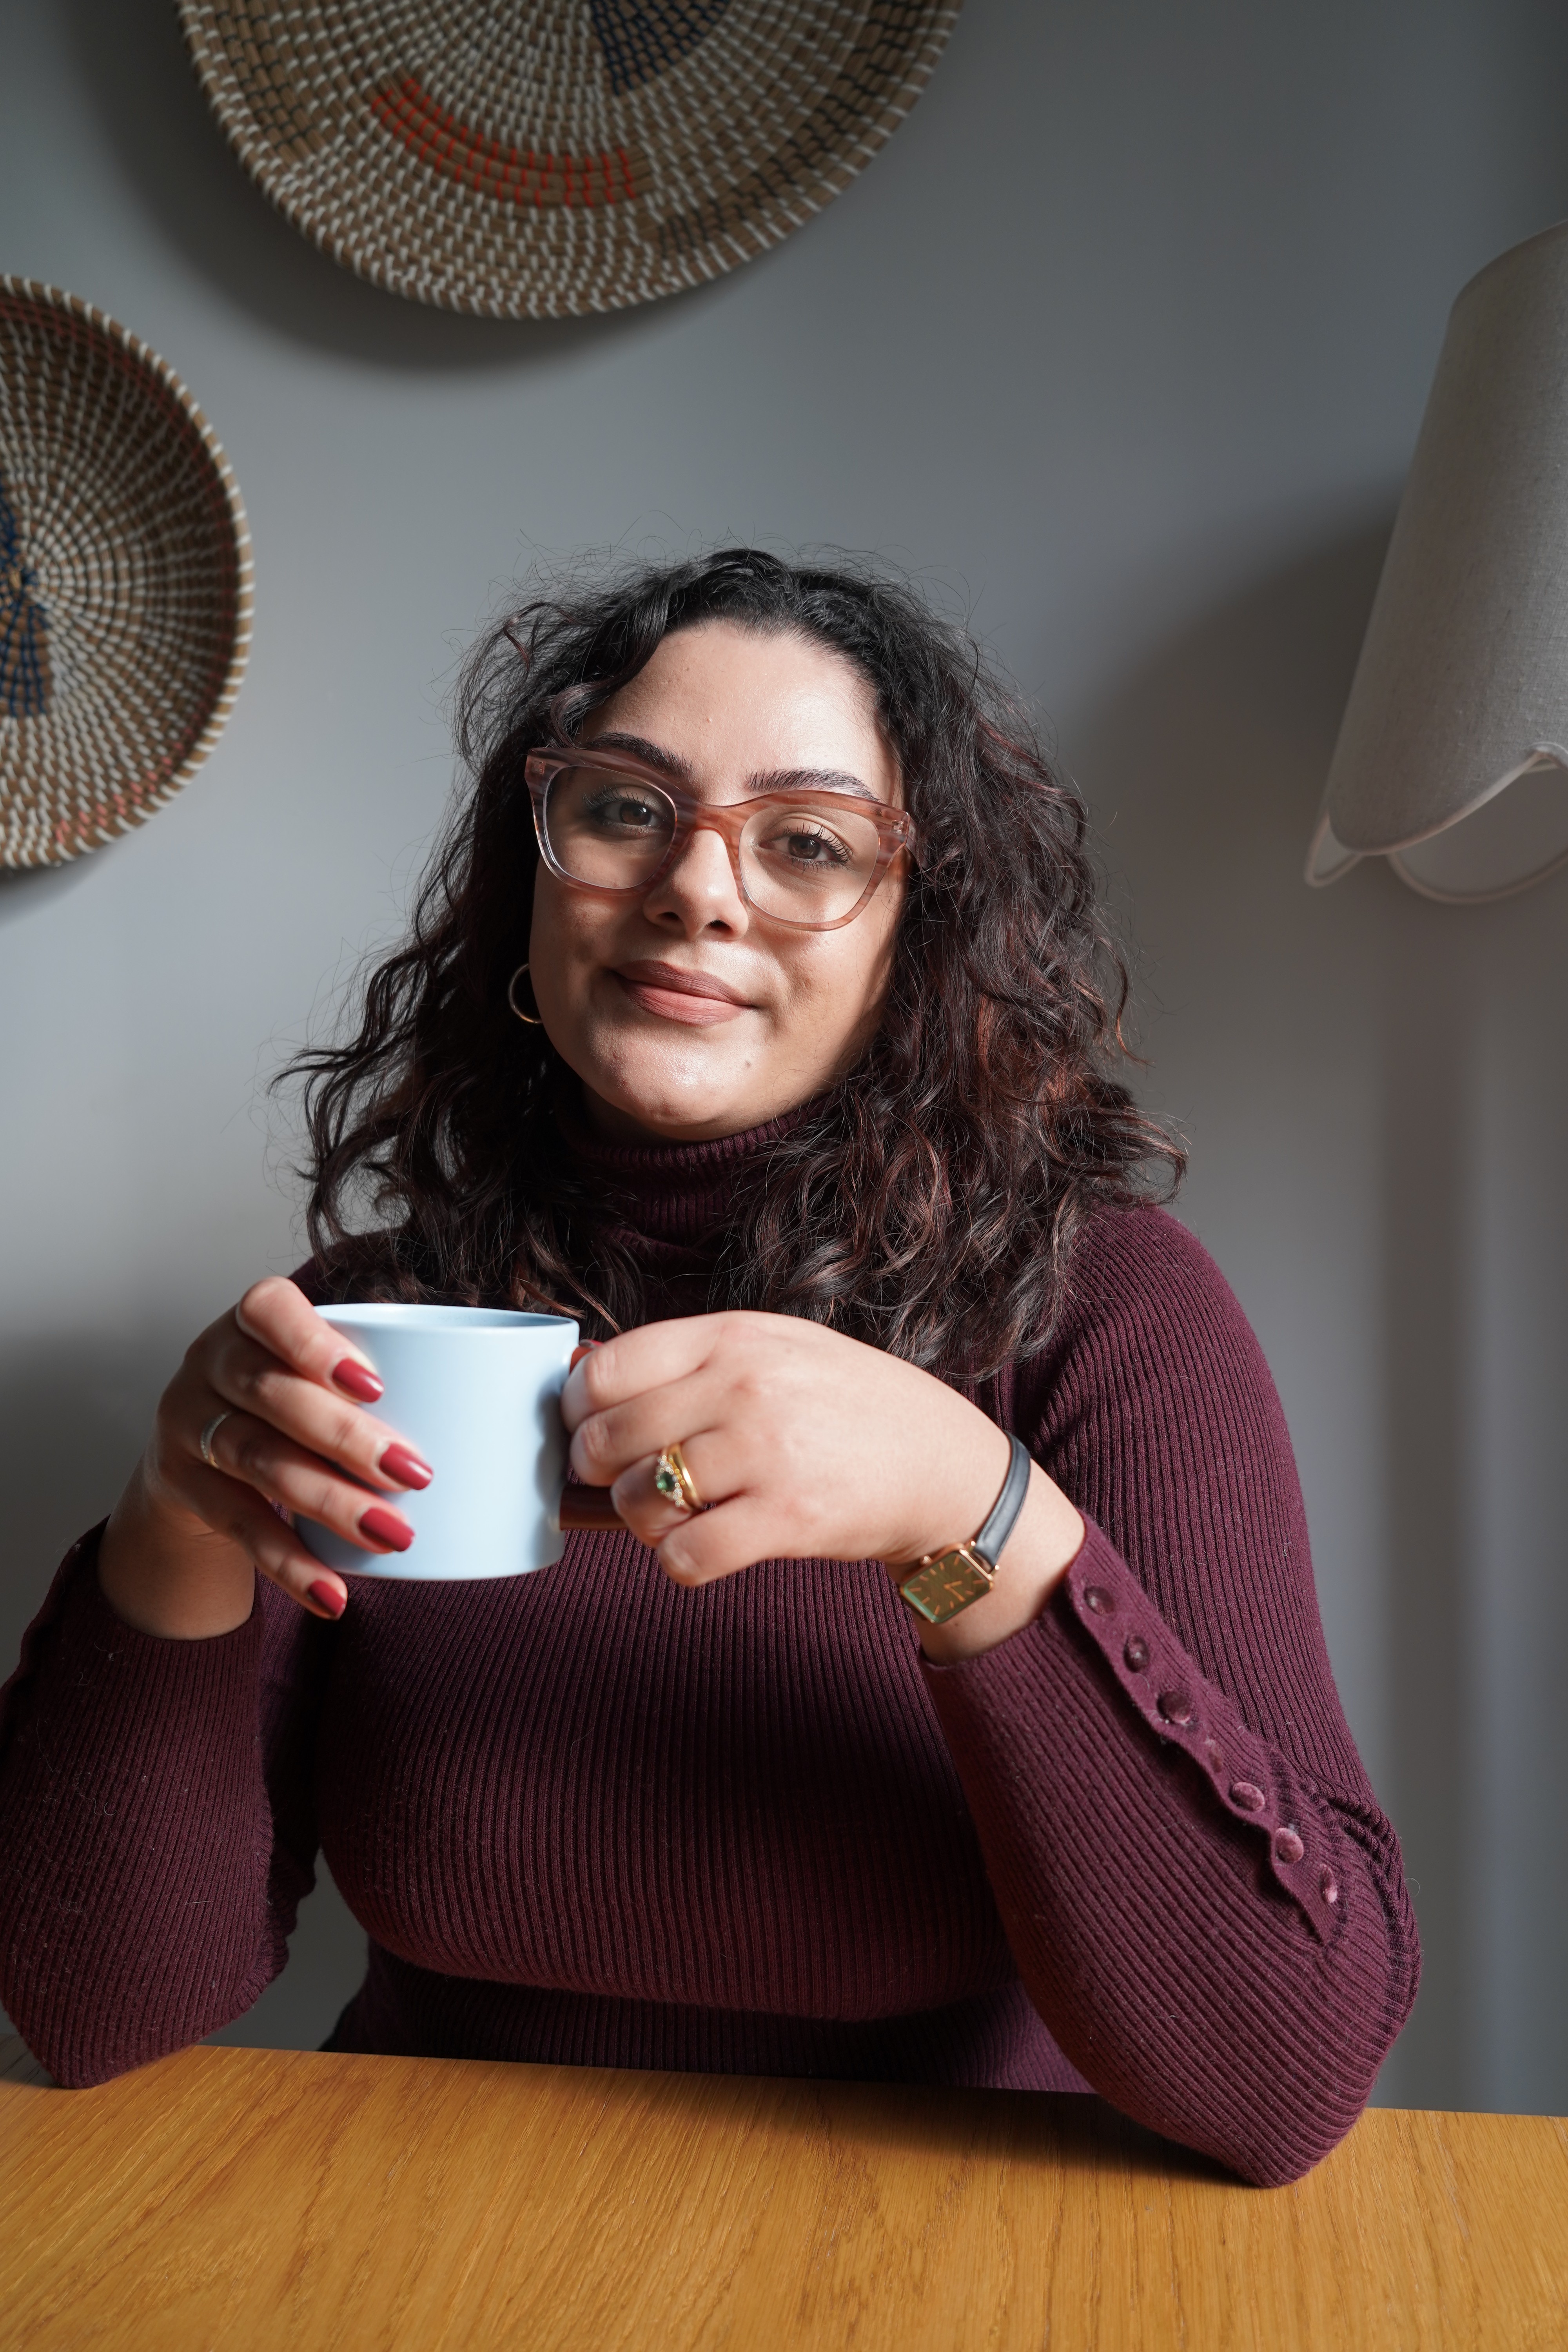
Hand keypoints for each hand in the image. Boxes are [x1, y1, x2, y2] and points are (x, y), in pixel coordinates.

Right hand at [97, 1278, 433, 1639]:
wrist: (200, 1464)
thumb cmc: (295, 1406)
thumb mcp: (319, 1375)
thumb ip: (386, 1374)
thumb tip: (527, 1389)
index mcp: (251, 1322)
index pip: (267, 1309)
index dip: (315, 1343)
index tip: (376, 1385)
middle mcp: (209, 1363)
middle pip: (273, 1394)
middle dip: (346, 1437)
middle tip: (416, 1476)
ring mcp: (187, 1424)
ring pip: (257, 1459)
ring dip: (330, 1501)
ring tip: (392, 1536)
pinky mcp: (183, 1488)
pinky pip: (238, 1526)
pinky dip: (289, 1563)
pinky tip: (334, 1593)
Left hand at [561, 1312, 1083, 1659]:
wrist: (941, 1462)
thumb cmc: (842, 1405)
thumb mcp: (773, 1349)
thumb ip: (689, 1360)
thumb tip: (579, 1378)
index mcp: (734, 1336)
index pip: (606, 1369)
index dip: (577, 1408)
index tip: (589, 1427)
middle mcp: (744, 1386)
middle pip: (607, 1437)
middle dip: (599, 1470)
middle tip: (627, 1478)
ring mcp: (767, 1452)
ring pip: (639, 1499)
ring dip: (642, 1518)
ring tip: (677, 1512)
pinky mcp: (787, 1518)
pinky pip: (684, 1556)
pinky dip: (679, 1561)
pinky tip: (705, 1546)